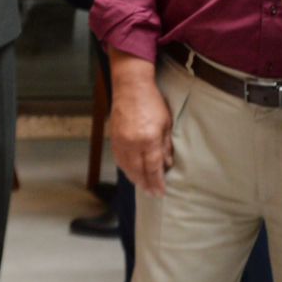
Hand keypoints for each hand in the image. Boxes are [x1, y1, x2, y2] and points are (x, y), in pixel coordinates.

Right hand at [109, 65, 172, 195]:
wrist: (131, 87)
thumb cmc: (152, 102)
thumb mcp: (166, 123)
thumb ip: (166, 145)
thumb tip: (167, 163)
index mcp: (149, 140)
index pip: (153, 168)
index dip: (157, 182)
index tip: (161, 192)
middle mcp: (133, 144)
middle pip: (139, 171)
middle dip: (146, 184)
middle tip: (152, 194)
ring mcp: (121, 141)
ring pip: (126, 167)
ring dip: (135, 179)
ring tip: (142, 186)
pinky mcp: (113, 137)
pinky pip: (118, 159)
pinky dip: (125, 168)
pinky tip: (130, 172)